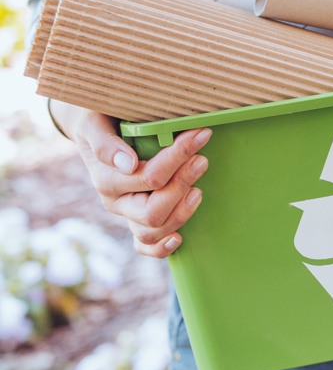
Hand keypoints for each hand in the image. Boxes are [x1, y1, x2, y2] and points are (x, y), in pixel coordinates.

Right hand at [53, 101, 211, 257]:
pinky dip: (161, 248)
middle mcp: (115, 202)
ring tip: (198, 190)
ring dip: (181, 212)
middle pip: (153, 211)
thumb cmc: (101, 120)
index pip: (149, 177)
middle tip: (201, 160)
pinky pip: (145, 247)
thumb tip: (127, 164)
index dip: (178, 157)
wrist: (96, 128)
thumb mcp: (95, 122)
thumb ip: (105, 142)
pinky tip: (179, 239)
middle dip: (182, 185)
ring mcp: (127, 215)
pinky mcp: (137, 222)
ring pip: (153, 231)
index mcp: (106, 179)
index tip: (200, 135)